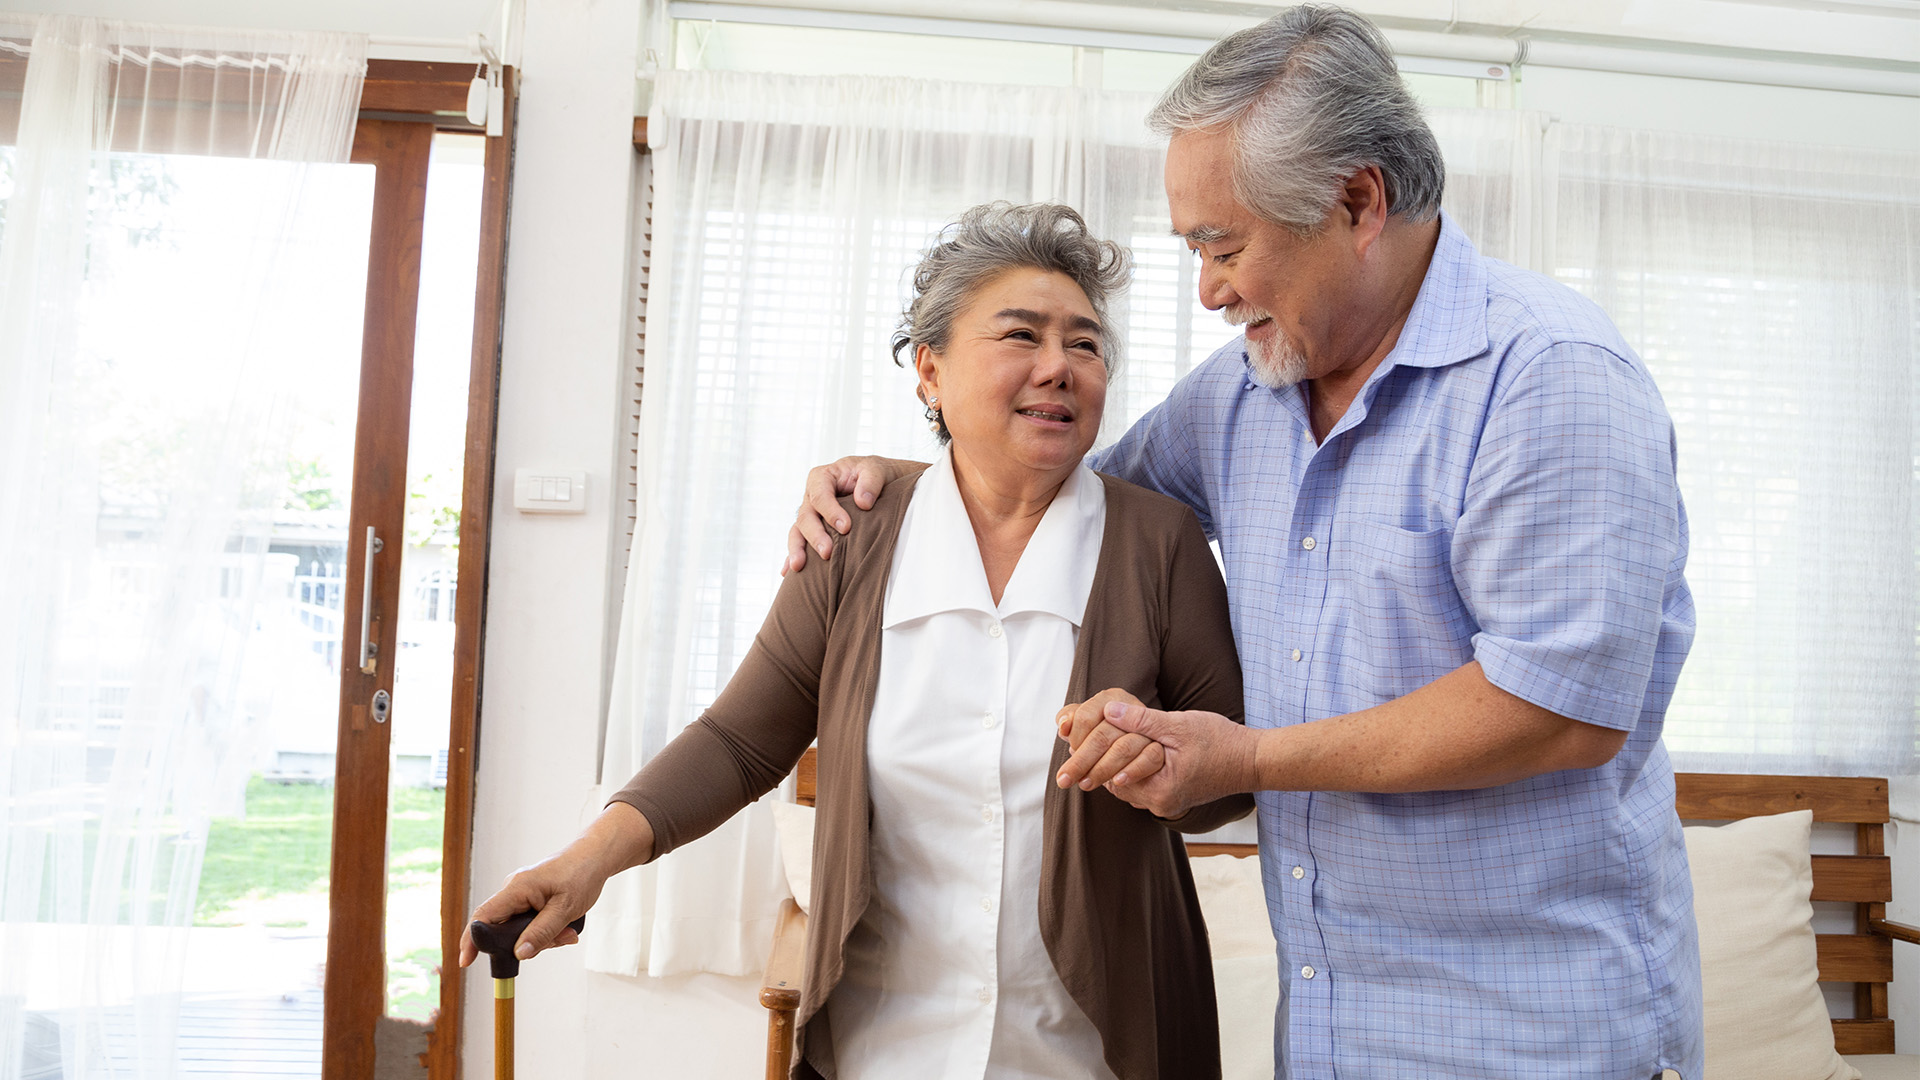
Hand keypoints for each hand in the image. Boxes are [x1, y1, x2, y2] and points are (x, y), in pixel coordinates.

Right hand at [458, 803, 651, 966]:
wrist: (594, 857)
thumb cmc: (581, 875)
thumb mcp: (565, 909)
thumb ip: (541, 933)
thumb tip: (519, 954)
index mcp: (517, 888)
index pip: (483, 916)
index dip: (472, 939)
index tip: (466, 962)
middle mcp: (514, 890)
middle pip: (503, 928)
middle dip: (526, 943)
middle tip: (560, 940)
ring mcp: (521, 894)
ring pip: (519, 929)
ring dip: (542, 937)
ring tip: (569, 931)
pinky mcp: (530, 899)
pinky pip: (529, 922)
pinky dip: (545, 930)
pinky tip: (566, 928)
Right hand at [782, 456, 894, 574]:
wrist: (875, 484)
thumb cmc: (872, 475)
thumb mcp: (875, 470)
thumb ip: (870, 481)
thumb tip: (863, 502)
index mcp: (822, 478)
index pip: (820, 495)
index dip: (830, 511)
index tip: (846, 528)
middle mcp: (811, 497)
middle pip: (805, 517)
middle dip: (814, 536)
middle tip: (826, 552)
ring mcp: (810, 515)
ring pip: (797, 532)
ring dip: (797, 550)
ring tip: (799, 567)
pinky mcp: (813, 530)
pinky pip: (800, 544)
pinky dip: (792, 557)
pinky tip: (787, 573)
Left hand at [1057, 701, 1259, 818]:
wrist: (1253, 761)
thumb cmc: (1221, 741)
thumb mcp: (1178, 725)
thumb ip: (1141, 720)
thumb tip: (1107, 710)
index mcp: (1159, 789)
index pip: (1110, 776)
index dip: (1090, 758)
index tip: (1071, 743)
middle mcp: (1160, 804)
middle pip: (1115, 785)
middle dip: (1095, 766)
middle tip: (1071, 750)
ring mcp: (1167, 804)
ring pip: (1127, 786)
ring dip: (1111, 768)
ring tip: (1091, 750)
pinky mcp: (1174, 798)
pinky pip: (1142, 786)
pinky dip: (1128, 772)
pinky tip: (1121, 755)